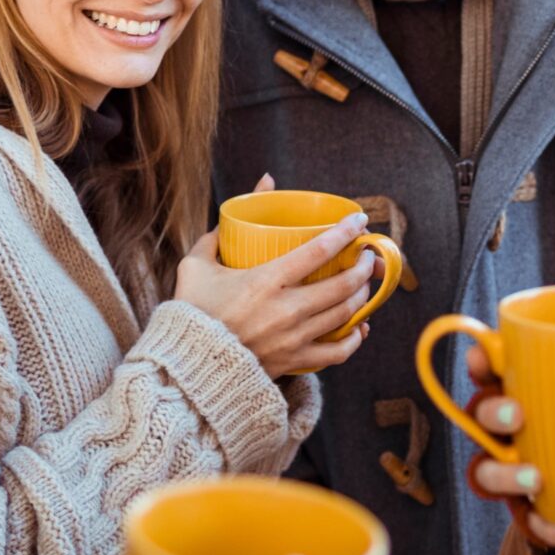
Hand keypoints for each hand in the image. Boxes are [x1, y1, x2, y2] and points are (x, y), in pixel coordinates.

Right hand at [175, 187, 380, 377]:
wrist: (186, 368)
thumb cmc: (192, 312)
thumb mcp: (196, 266)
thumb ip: (222, 230)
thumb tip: (261, 185)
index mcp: (264, 281)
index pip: (318, 251)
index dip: (345, 233)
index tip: (360, 222)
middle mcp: (285, 310)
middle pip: (342, 284)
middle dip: (363, 266)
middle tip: (367, 255)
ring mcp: (293, 339)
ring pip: (345, 314)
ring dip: (362, 296)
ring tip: (364, 283)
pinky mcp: (294, 362)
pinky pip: (338, 352)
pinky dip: (354, 338)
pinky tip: (358, 325)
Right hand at [462, 343, 554, 553]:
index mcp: (528, 387)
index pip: (490, 368)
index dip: (480, 359)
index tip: (485, 355)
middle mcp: (511, 427)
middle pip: (480, 414)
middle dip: (490, 411)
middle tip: (516, 414)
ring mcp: (514, 467)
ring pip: (485, 469)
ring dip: (505, 472)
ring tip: (536, 478)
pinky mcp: (530, 507)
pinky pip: (527, 520)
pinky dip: (548, 527)